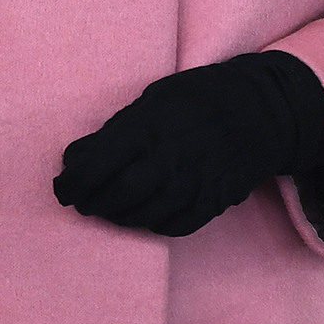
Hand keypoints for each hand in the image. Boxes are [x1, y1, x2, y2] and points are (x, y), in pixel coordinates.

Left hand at [54, 51, 323, 237]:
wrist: (261, 110)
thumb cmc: (198, 98)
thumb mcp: (153, 98)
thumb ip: (114, 130)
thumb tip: (73, 157)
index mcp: (150, 125)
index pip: (98, 164)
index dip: (73, 183)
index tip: (62, 189)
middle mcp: (171, 156)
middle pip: (119, 194)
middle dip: (94, 203)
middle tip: (84, 203)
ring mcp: (195, 180)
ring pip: (145, 214)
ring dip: (120, 217)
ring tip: (110, 209)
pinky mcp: (215, 199)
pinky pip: (177, 225)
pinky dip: (154, 224)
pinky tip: (145, 215)